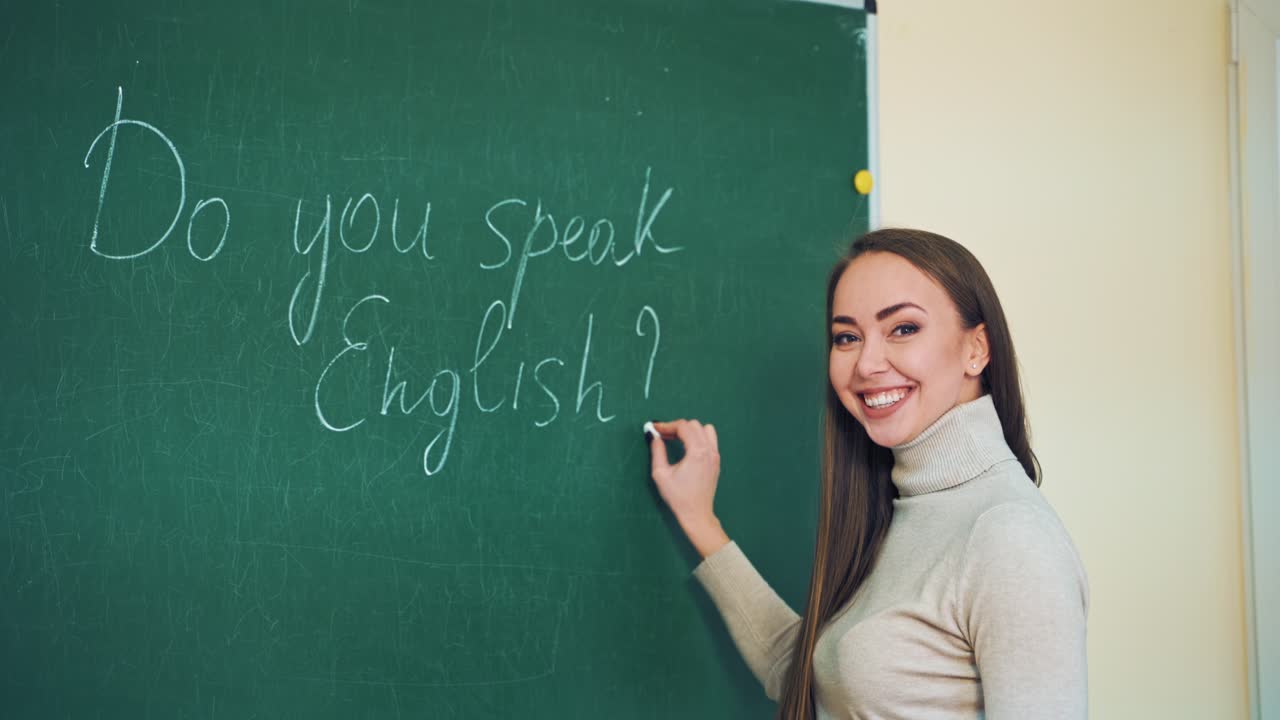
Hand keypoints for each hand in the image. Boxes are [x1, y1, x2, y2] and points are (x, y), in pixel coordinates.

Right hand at [647, 419, 729, 557]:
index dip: (667, 425)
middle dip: (677, 427)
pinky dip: (699, 437)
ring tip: (676, 439)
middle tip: (663, 435)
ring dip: (690, 430)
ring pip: (705, 429)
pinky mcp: (716, 462)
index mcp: (697, 452)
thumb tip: (655, 437)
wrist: (696, 514)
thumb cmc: (678, 496)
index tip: (655, 429)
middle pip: (694, 425)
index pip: (683, 427)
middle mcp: (709, 451)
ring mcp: (715, 456)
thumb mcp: (661, 474)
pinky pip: (710, 440)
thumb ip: (657, 451)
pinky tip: (688, 447)